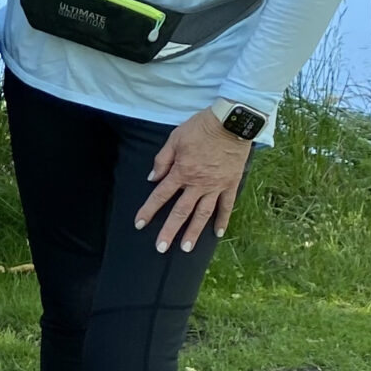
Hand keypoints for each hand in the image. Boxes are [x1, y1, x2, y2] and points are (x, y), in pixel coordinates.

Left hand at [136, 108, 254, 252]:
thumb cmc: (201, 128)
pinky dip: (222, 220)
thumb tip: (152, 178)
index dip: (148, 210)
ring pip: (203, 214)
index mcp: (182, 172)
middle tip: (161, 248)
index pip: (161, 195)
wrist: (231, 122)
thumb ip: (162, 160)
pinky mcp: (231, 184)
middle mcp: (198, 183)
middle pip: (181, 211)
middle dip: (170, 231)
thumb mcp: (175, 139)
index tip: (139, 224)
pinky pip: (226, 206)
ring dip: (194, 232)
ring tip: (187, 248)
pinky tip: (217, 234)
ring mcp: (216, 186)